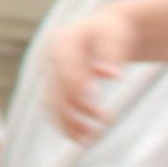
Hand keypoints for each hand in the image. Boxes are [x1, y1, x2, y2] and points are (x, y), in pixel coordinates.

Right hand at [45, 5, 135, 142]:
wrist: (105, 30)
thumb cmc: (113, 31)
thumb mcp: (115, 36)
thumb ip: (112, 54)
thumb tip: (114, 75)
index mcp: (64, 40)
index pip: (65, 63)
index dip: (75, 80)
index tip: (91, 98)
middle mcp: (52, 57)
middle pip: (55, 87)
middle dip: (71, 112)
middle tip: (94, 132)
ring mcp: (52, 71)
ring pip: (53, 102)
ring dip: (68, 122)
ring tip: (93, 136)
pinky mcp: (56, 84)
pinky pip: (57, 106)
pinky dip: (68, 121)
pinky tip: (88, 131)